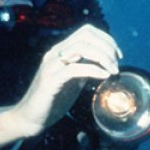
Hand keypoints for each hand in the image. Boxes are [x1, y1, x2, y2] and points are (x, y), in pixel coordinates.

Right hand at [0, 25, 121, 147]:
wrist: (31, 117)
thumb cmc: (54, 99)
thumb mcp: (74, 79)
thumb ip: (86, 67)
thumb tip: (106, 63)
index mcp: (62, 50)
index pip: (86, 31)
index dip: (106, 39)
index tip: (118, 55)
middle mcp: (56, 53)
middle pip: (85, 36)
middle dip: (106, 47)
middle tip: (117, 65)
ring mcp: (52, 65)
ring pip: (80, 48)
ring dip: (102, 58)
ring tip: (113, 71)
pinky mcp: (51, 80)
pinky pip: (75, 69)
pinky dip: (93, 70)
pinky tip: (104, 77)